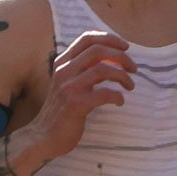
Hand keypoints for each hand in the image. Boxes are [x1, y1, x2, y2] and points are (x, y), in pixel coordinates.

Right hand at [26, 30, 135, 162]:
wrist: (43, 136)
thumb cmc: (61, 111)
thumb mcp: (67, 84)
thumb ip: (82, 70)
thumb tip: (112, 59)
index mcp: (62, 63)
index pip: (87, 39)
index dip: (109, 38)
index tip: (125, 47)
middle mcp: (64, 71)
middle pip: (98, 50)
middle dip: (121, 57)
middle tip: (133, 68)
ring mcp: (68, 87)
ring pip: (103, 69)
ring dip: (123, 76)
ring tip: (130, 85)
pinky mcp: (75, 105)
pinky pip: (103, 93)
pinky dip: (117, 96)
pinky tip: (119, 101)